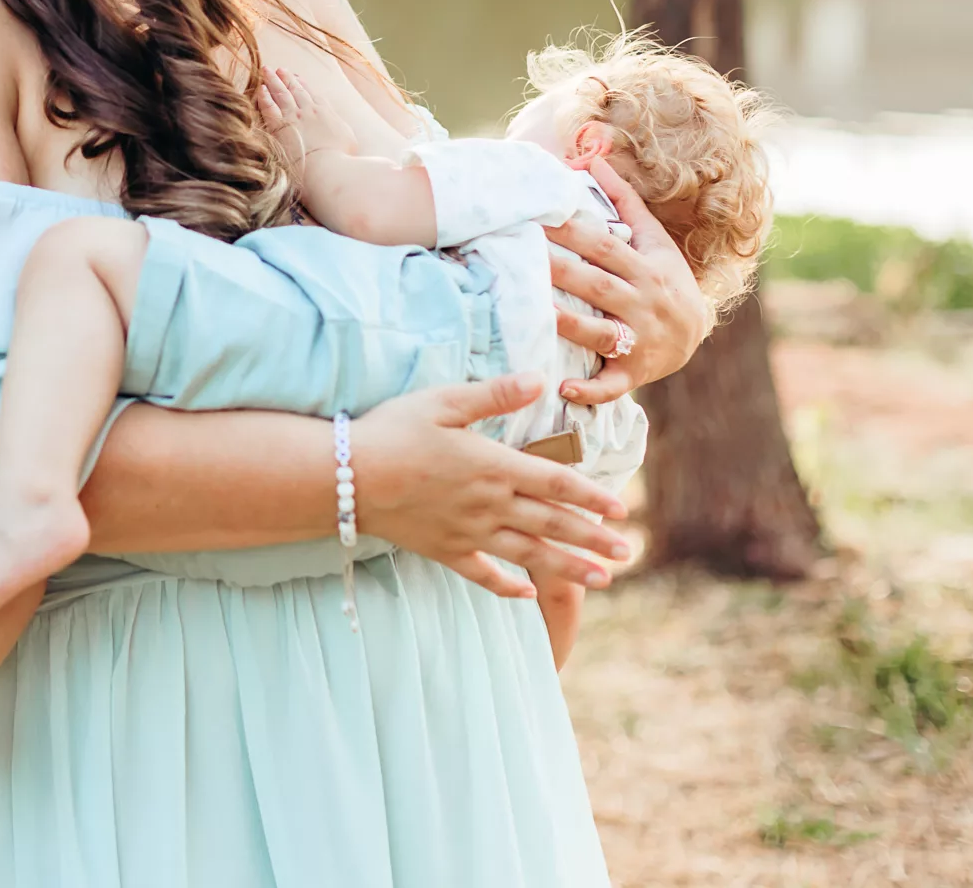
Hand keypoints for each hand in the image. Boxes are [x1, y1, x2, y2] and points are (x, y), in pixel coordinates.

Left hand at [257, 68, 358, 169]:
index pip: (313, 94)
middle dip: (287, 78)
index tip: (298, 78)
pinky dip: (264, 97)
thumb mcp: (349, 140)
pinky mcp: (279, 127)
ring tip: (267, 70)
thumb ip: (341, 129)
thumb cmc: (341, 158)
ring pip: (281, 93)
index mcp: (326, 112)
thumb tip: (338, 127)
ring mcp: (293, 117)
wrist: (328, 167)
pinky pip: (269, 107)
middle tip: (280, 69)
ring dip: (273, 80)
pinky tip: (260, 89)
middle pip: (296, 89)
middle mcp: (309, 110)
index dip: (304, 85)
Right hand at [352, 375, 631, 599]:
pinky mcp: (443, 550)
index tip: (621, 509)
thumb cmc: (392, 430)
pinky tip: (529, 592)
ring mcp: (467, 532)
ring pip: (529, 554)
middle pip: (552, 524)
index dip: (591, 495)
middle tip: (627, 552)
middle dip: (593, 539)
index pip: (555, 482)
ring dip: (568, 568)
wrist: (344, 477)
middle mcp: (488, 504)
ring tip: (603, 580)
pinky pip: (483, 573)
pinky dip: (508, 585)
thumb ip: (494, 394)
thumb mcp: (443, 401)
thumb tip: (539, 379)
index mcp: (493, 465)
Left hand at [546, 157, 708, 404]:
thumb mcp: (654, 240)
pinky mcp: (634, 372)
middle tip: (522, 257)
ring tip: (534, 315)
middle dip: (560, 271)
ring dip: (568, 325)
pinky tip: (562, 389)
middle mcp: (643, 303)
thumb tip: (594, 160)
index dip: (572, 231)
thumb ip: (624, 201)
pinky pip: (611, 384)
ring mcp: (639, 340)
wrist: (698, 334)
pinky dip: (589, 390)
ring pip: (599, 332)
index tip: (538, 216)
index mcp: (645, 268)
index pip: (603, 246)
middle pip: (596, 284)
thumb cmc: (666, 279)